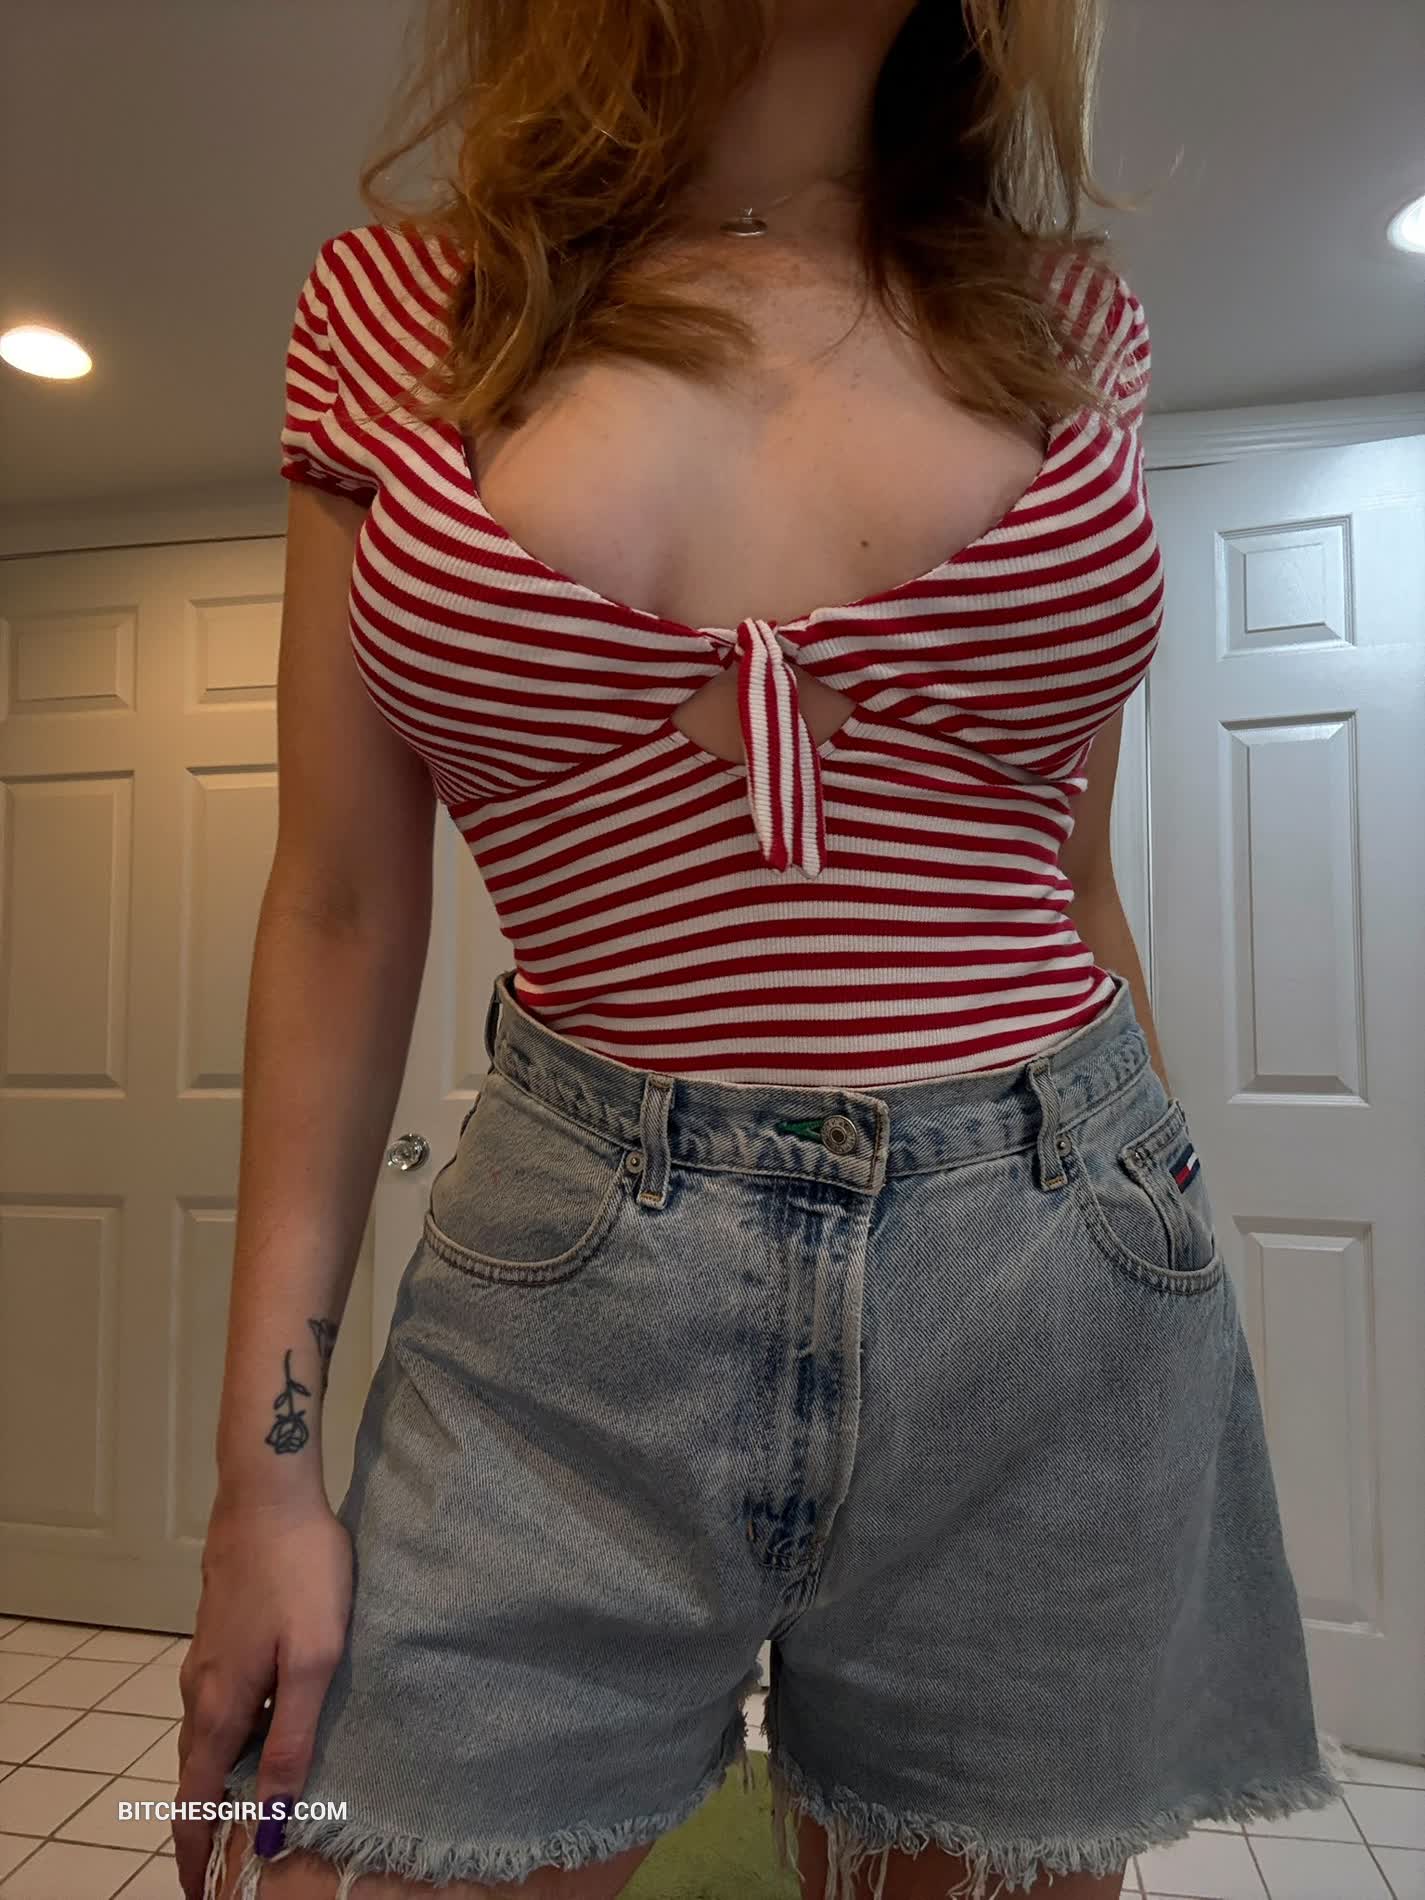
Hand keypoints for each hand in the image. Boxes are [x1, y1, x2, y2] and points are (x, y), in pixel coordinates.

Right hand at [173, 1491, 351, 1897]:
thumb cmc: (300, 1570)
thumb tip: (269, 1823)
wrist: (269, 1490)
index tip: (206, 1894)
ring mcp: (208, 1655)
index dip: (196, 1853)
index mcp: (219, 1705)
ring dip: (224, 1774)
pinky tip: (269, 1726)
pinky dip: (236, 1731)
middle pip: (197, 1771)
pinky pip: (223, 1700)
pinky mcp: (223, 1629)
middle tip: (233, 1859)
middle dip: (209, 1820)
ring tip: (254, 1804)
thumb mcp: (312, 1660)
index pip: (193, 1802)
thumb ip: (291, 1741)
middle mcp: (201, 1687)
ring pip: (211, 1732)